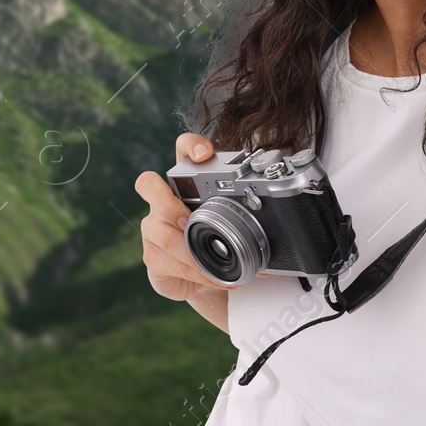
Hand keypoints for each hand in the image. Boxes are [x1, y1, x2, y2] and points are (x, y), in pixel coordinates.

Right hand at [135, 134, 240, 312]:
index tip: (205, 154)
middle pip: (148, 184)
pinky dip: (195, 273)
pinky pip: (167, 262)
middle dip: (168, 203)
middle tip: (189, 220)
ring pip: (162, 235)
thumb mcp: (233, 223)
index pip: (182, 150)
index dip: (190, 146)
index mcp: (187, 183)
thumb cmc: (220, 242)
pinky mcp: (152, 257)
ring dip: (192, 254)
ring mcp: (153, 229)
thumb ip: (245, 214)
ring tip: (217, 267)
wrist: (207, 280)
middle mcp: (163, 202)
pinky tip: (212, 278)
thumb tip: (277, 215)